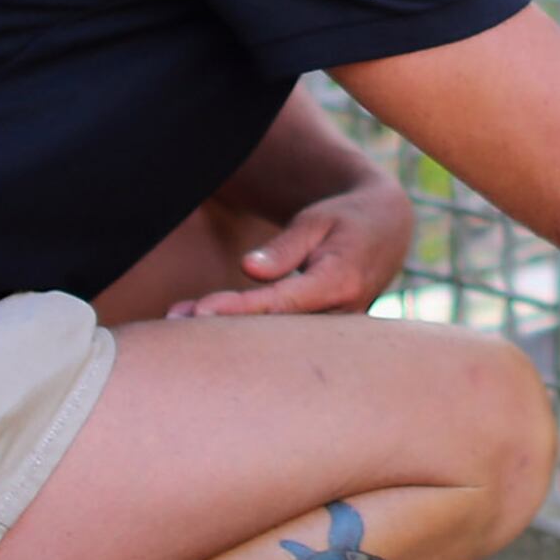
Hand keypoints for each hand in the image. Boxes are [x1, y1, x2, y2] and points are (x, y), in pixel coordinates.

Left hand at [164, 180, 418, 318]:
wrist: (386, 232)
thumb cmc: (346, 220)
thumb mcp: (316, 221)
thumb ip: (284, 248)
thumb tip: (250, 268)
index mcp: (338, 281)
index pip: (280, 301)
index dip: (240, 309)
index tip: (201, 312)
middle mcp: (340, 314)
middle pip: (273, 328)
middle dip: (224, 325)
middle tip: (173, 319)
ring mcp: (335, 330)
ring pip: (276, 339)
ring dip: (230, 332)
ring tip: (178, 320)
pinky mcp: (326, 336)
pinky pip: (285, 339)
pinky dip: (248, 333)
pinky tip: (208, 328)